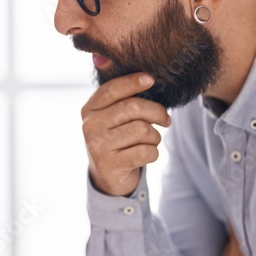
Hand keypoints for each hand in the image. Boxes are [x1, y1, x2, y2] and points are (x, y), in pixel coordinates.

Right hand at [82, 73, 170, 196]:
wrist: (108, 176)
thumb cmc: (117, 138)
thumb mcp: (113, 117)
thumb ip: (123, 98)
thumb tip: (147, 79)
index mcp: (90, 109)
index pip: (111, 90)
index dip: (132, 82)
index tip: (151, 79)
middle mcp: (90, 126)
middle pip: (132, 108)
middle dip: (156, 112)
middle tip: (165, 119)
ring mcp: (98, 146)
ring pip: (142, 130)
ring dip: (154, 136)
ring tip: (150, 140)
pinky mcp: (110, 165)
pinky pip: (145, 152)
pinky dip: (153, 153)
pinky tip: (147, 154)